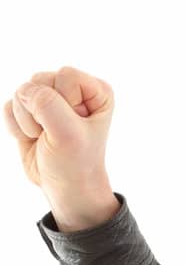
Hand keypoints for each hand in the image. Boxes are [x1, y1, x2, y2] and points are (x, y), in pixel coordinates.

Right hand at [3, 65, 113, 195]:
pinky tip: (33, 139)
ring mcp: (50, 98)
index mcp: (95, 91)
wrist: (64, 188)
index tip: (73, 127)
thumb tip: (23, 90)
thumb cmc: (75, 164)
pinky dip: (17, 126)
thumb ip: (47, 104)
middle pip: (40, 80)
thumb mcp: (67, 135)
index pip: (65, 75)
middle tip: (55, 135)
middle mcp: (74, 90)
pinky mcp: (30, 109)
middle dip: (41, 112)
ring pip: (22, 91)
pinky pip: (9, 106)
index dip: (63, 102)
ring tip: (45, 138)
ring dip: (28, 121)